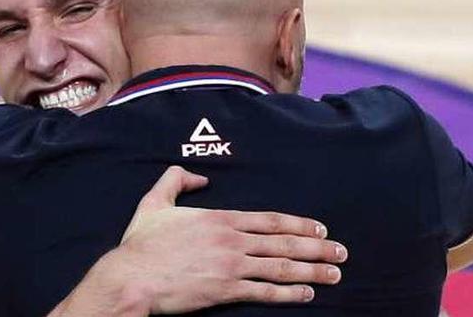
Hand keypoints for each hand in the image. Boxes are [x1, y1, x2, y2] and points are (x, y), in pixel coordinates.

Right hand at [112, 166, 347, 313]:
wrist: (131, 277)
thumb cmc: (142, 244)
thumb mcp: (154, 202)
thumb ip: (176, 181)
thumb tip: (200, 178)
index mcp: (220, 219)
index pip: (270, 221)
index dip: (299, 224)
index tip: (320, 229)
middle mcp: (232, 241)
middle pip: (283, 243)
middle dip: (316, 248)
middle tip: (341, 253)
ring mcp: (231, 267)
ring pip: (281, 268)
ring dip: (312, 271)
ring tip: (334, 274)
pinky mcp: (225, 291)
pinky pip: (264, 293)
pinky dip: (289, 293)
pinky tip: (306, 294)